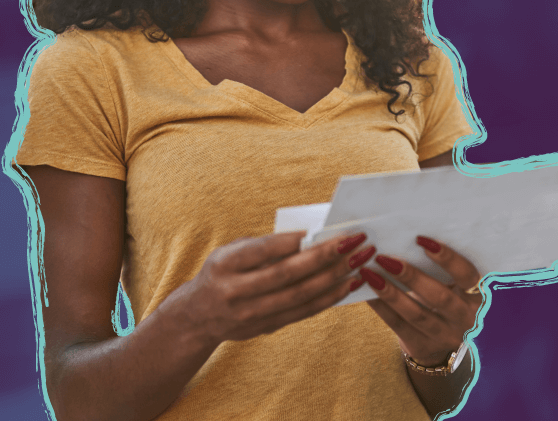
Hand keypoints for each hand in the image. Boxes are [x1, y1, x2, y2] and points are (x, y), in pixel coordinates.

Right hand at [184, 231, 375, 343]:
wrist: (198, 316)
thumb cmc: (223, 272)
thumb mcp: (231, 252)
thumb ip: (264, 245)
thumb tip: (311, 236)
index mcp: (225, 264)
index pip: (264, 250)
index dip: (294, 240)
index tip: (323, 229)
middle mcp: (235, 291)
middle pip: (287, 274)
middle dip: (325, 256)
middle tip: (355, 242)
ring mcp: (251, 314)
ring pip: (299, 296)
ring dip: (334, 278)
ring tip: (359, 262)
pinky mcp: (266, 328)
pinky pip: (303, 312)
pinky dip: (328, 298)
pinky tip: (347, 285)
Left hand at [359, 236, 483, 366]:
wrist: (446, 342)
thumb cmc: (450, 299)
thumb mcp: (457, 286)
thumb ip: (445, 268)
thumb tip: (412, 235)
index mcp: (479, 296)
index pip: (467, 276)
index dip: (447, 258)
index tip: (422, 240)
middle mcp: (466, 319)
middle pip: (440, 298)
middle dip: (412, 277)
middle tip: (385, 258)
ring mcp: (445, 336)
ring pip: (416, 315)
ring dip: (391, 293)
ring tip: (369, 273)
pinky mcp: (422, 346)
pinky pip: (398, 326)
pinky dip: (381, 307)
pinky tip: (366, 292)